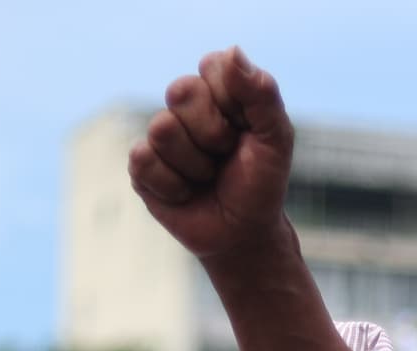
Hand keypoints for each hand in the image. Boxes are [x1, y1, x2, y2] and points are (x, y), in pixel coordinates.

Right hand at [129, 50, 296, 264]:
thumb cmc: (261, 182)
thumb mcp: (275, 138)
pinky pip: (144, 160)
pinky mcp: (141, 167)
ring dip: (195, 165)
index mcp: (218, 89)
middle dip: (213, 133)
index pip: (212, 67)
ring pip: (162, 129)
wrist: (244, 233)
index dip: (232, 103)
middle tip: (225, 155)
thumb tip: (233, 51)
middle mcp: (185, 106)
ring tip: (208, 177)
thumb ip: (261, 94)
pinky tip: (186, 193)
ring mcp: (160, 136)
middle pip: (181, 91)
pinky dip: (175, 186)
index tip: (247, 129)